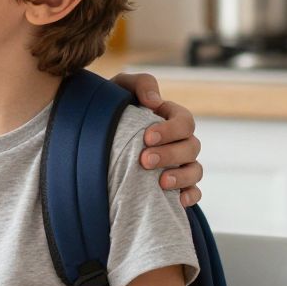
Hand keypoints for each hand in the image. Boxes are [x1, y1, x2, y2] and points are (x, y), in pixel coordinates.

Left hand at [111, 72, 202, 205]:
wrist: (91, 138)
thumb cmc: (110, 110)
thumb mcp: (120, 89)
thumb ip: (140, 84)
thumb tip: (155, 101)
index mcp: (171, 117)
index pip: (185, 121)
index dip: (171, 130)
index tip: (147, 137)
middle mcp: (179, 141)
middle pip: (191, 147)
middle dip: (170, 154)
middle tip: (144, 160)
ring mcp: (180, 164)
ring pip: (195, 170)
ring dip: (181, 176)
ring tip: (161, 182)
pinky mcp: (176, 185)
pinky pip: (194, 192)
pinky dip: (190, 196)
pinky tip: (177, 201)